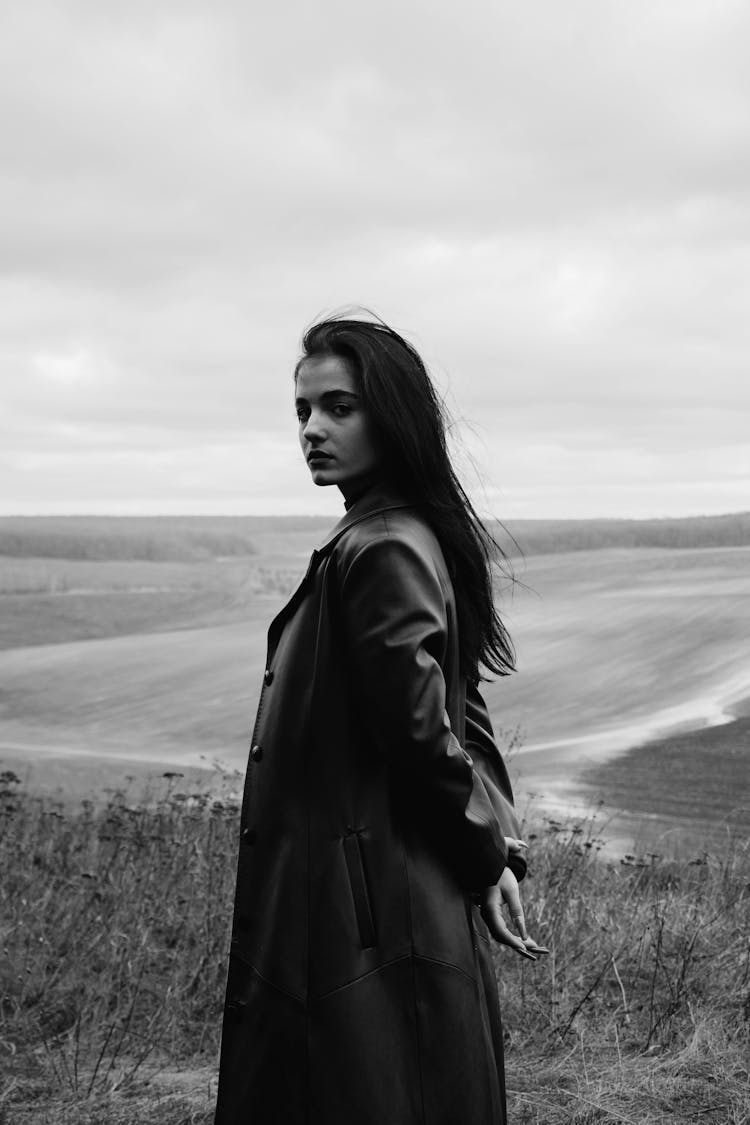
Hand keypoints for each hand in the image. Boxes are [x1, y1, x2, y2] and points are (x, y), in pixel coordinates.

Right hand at [479, 839, 549, 960]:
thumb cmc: (501, 876)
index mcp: (490, 909)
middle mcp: (487, 915)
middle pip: (502, 937)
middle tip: (539, 950)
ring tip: (536, 946)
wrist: (490, 866)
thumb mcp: (512, 892)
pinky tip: (525, 938)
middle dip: (519, 945)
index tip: (527, 950)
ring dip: (517, 942)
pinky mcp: (492, 915)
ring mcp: (488, 916)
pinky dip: (513, 936)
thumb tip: (524, 934)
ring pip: (502, 935)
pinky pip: (502, 929)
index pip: (501, 932)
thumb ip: (517, 912)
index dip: (514, 943)